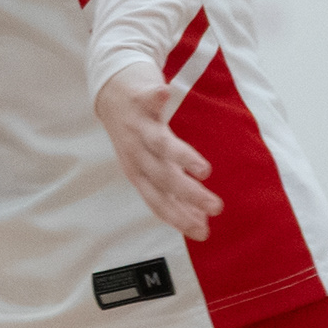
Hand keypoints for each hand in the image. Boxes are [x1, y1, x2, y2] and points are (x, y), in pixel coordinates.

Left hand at [94, 64, 218, 240]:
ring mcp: (138, 127)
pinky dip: (156, 97)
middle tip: (215, 207)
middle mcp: (136, 153)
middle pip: (164, 178)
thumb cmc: (141, 136)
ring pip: (160, 146)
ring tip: (204, 170)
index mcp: (140, 172)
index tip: (203, 234)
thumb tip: (202, 224)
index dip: (179, 219)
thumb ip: (176, 194)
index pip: (158, 201)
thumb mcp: (154, 167)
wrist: (112, 95)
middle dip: (190, 195)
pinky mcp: (139, 101)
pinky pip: (148, 99)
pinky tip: (166, 92)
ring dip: (182, 158)